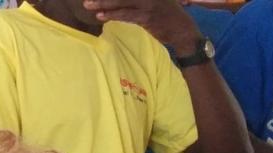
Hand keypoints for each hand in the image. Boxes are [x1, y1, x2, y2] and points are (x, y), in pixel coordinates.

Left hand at [83, 0, 201, 50]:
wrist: (183, 30)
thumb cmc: (166, 16)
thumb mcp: (153, 2)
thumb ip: (135, 2)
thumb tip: (118, 3)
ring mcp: (148, 3)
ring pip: (121, 1)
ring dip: (104, 4)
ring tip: (89, 5)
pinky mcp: (147, 16)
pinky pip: (126, 14)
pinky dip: (113, 15)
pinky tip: (101, 16)